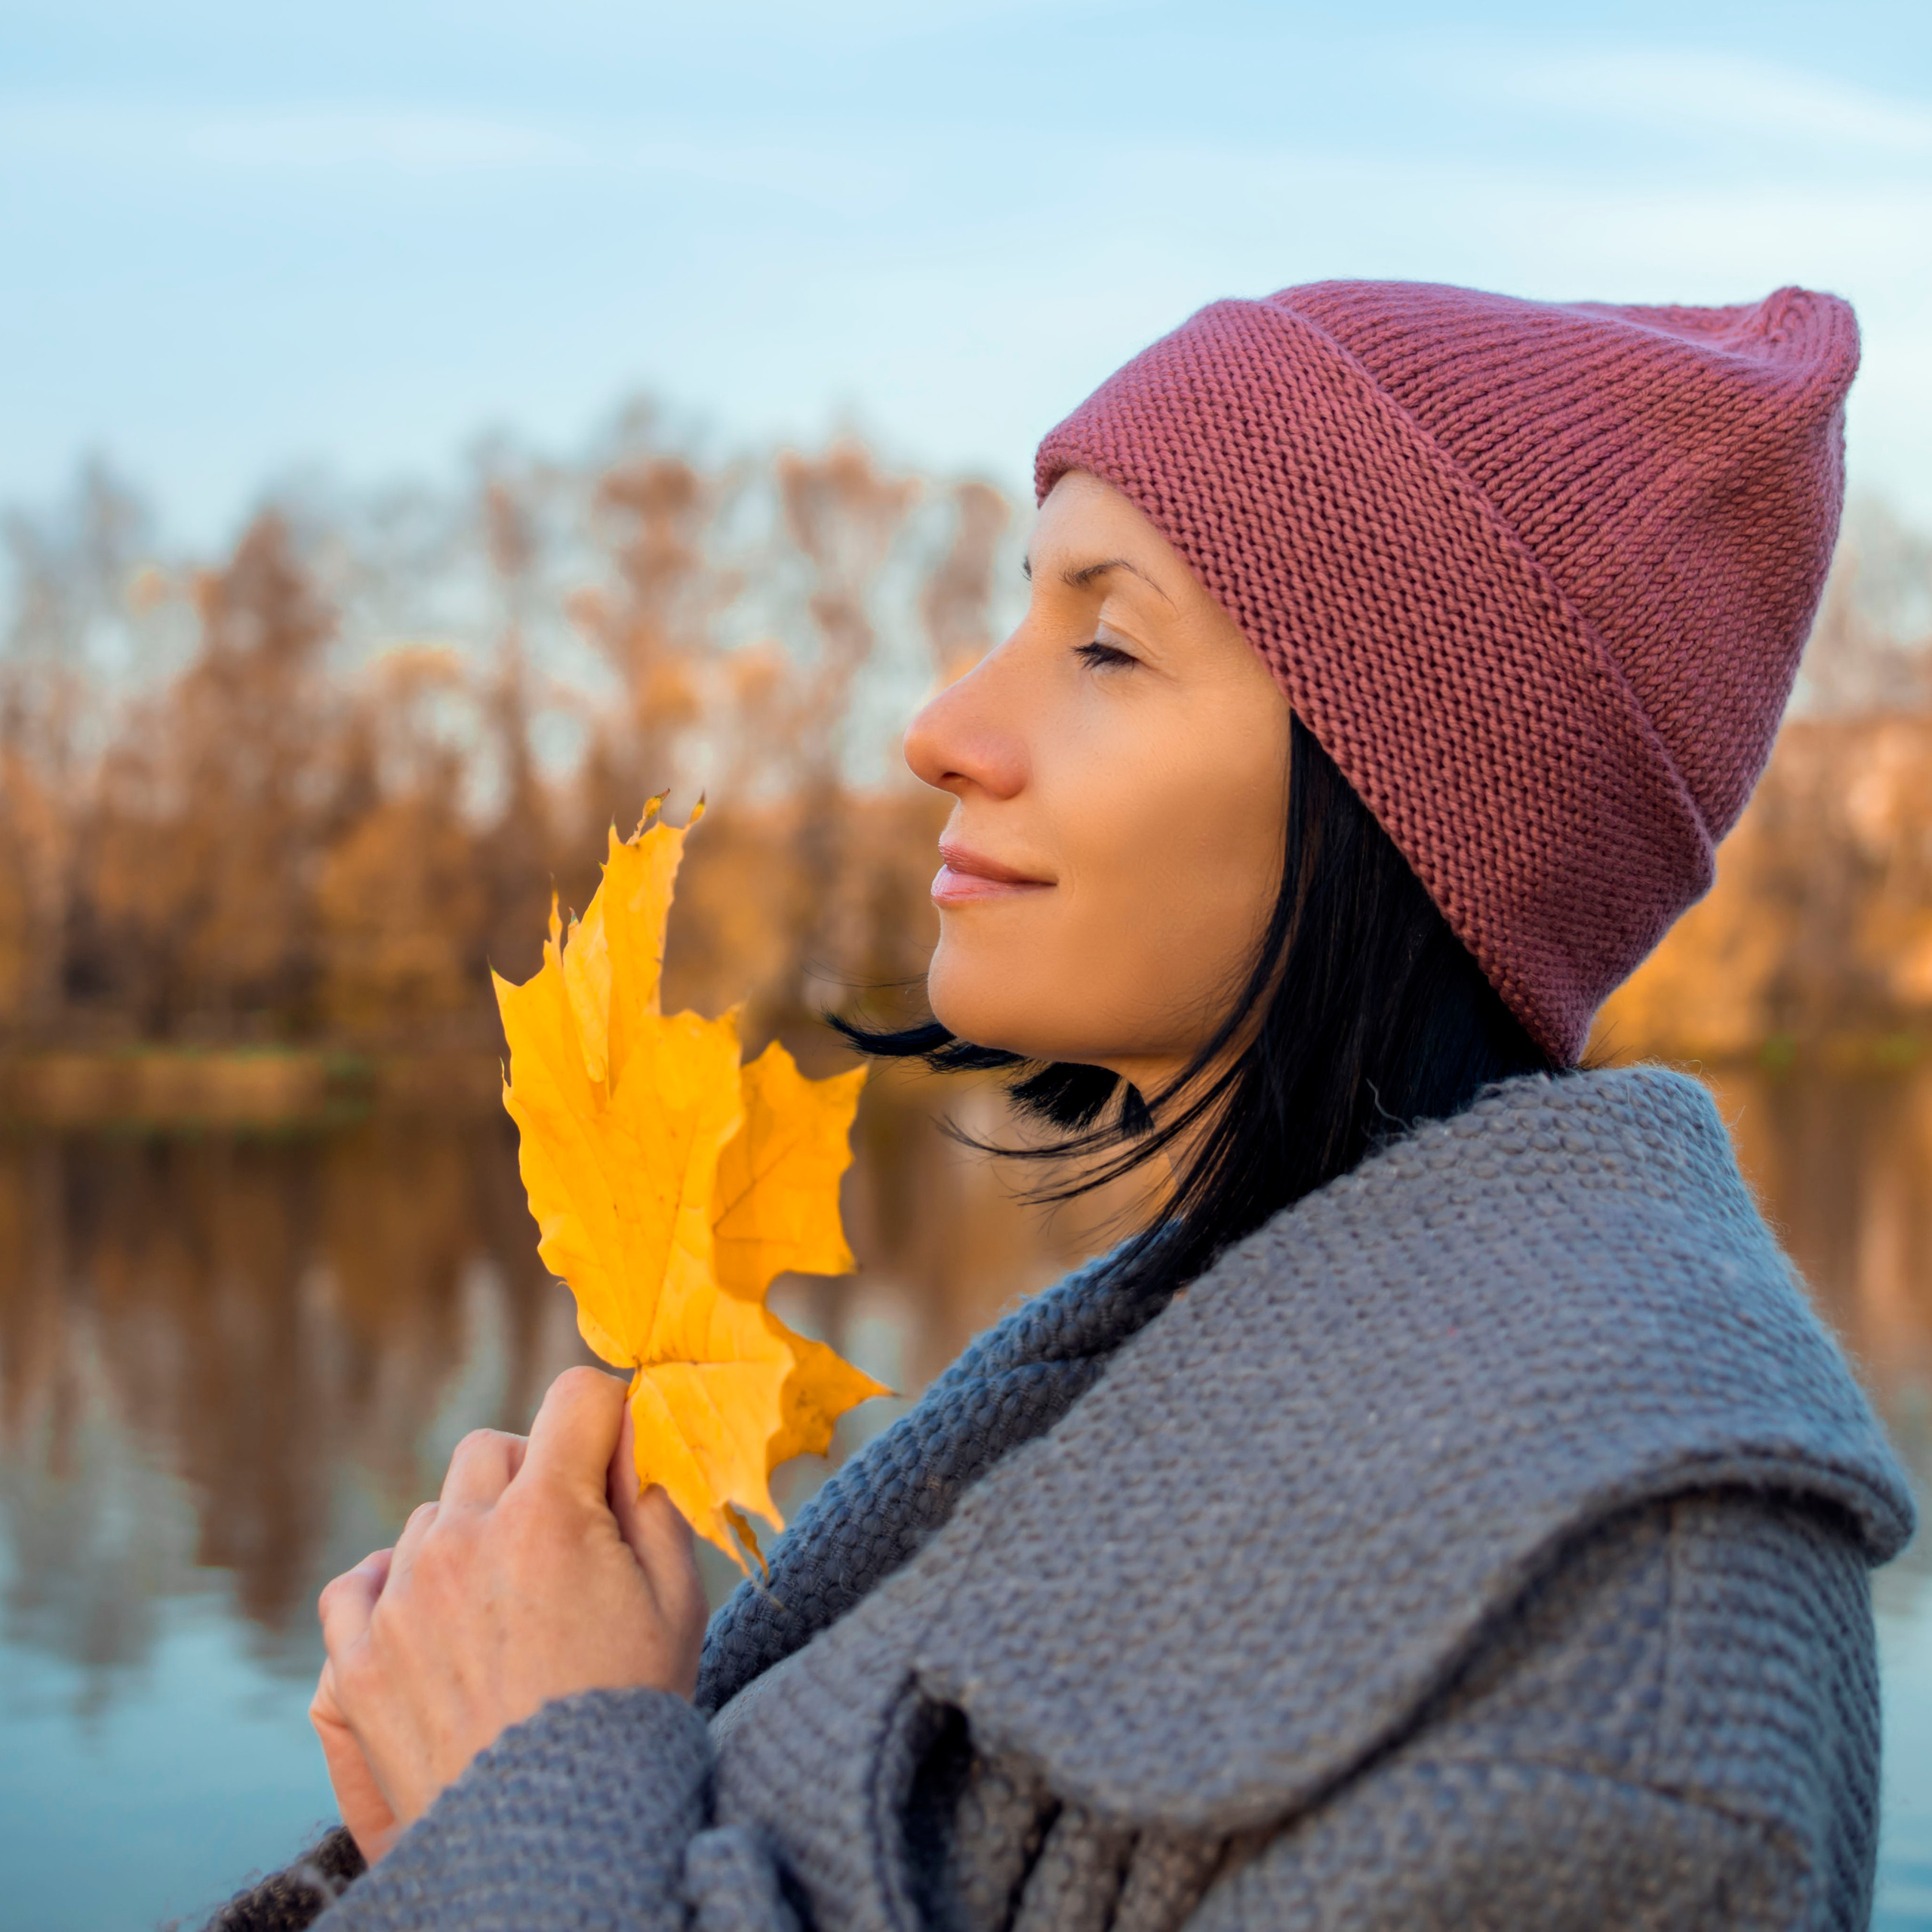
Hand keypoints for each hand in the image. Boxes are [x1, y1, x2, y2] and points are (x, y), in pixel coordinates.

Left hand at [315, 1367, 705, 1853]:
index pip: (574, 1397)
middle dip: (532, 1475)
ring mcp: (398, 1600)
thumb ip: (655, 1495)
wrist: (552, 1847)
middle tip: (563, 1543)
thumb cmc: (630, 1716)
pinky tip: (433, 1624)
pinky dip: (392, 1589)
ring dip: (466, 1538)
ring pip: (429, 1514)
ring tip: (506, 1612)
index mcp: (549, 1515)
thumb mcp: (678, 1599)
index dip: (605, 1416)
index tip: (614, 1454)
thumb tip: (634, 1427)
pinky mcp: (352, 1662)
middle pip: (492, 1448)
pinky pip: (357, 1581)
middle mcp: (462, 1540)